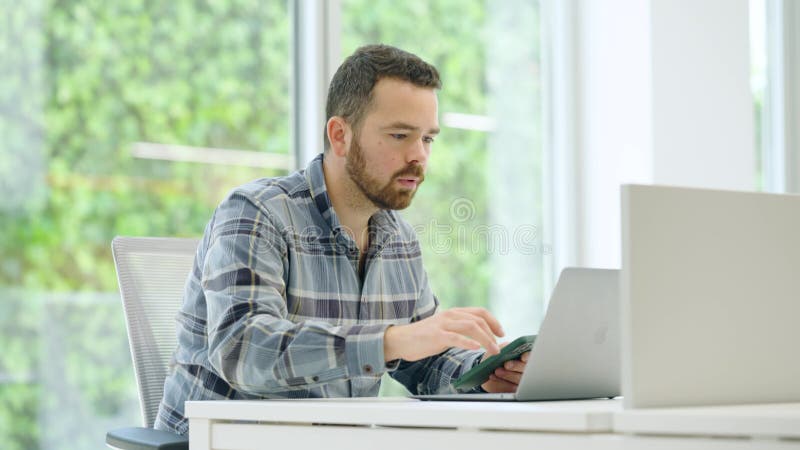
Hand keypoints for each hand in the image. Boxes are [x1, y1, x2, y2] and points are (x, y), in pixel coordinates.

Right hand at [384, 307, 504, 361]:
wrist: (401, 340)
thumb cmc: (424, 337)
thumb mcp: (445, 329)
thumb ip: (459, 330)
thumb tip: (478, 338)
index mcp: (454, 313)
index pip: (480, 312)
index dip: (494, 321)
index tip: (502, 333)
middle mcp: (450, 315)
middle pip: (478, 320)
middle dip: (492, 334)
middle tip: (499, 347)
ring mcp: (443, 325)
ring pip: (471, 327)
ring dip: (486, 339)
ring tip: (493, 350)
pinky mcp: (436, 336)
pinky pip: (456, 338)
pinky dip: (468, 342)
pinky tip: (477, 348)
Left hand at [481, 343, 530, 392]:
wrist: (488, 369)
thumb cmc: (497, 356)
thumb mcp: (500, 348)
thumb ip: (505, 348)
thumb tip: (504, 349)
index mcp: (525, 355)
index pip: (531, 355)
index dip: (528, 356)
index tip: (523, 357)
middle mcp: (526, 368)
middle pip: (527, 369)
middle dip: (516, 366)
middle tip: (506, 364)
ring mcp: (522, 380)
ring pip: (519, 380)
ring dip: (508, 375)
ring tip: (497, 371)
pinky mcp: (514, 389)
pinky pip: (511, 388)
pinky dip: (501, 382)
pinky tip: (493, 376)